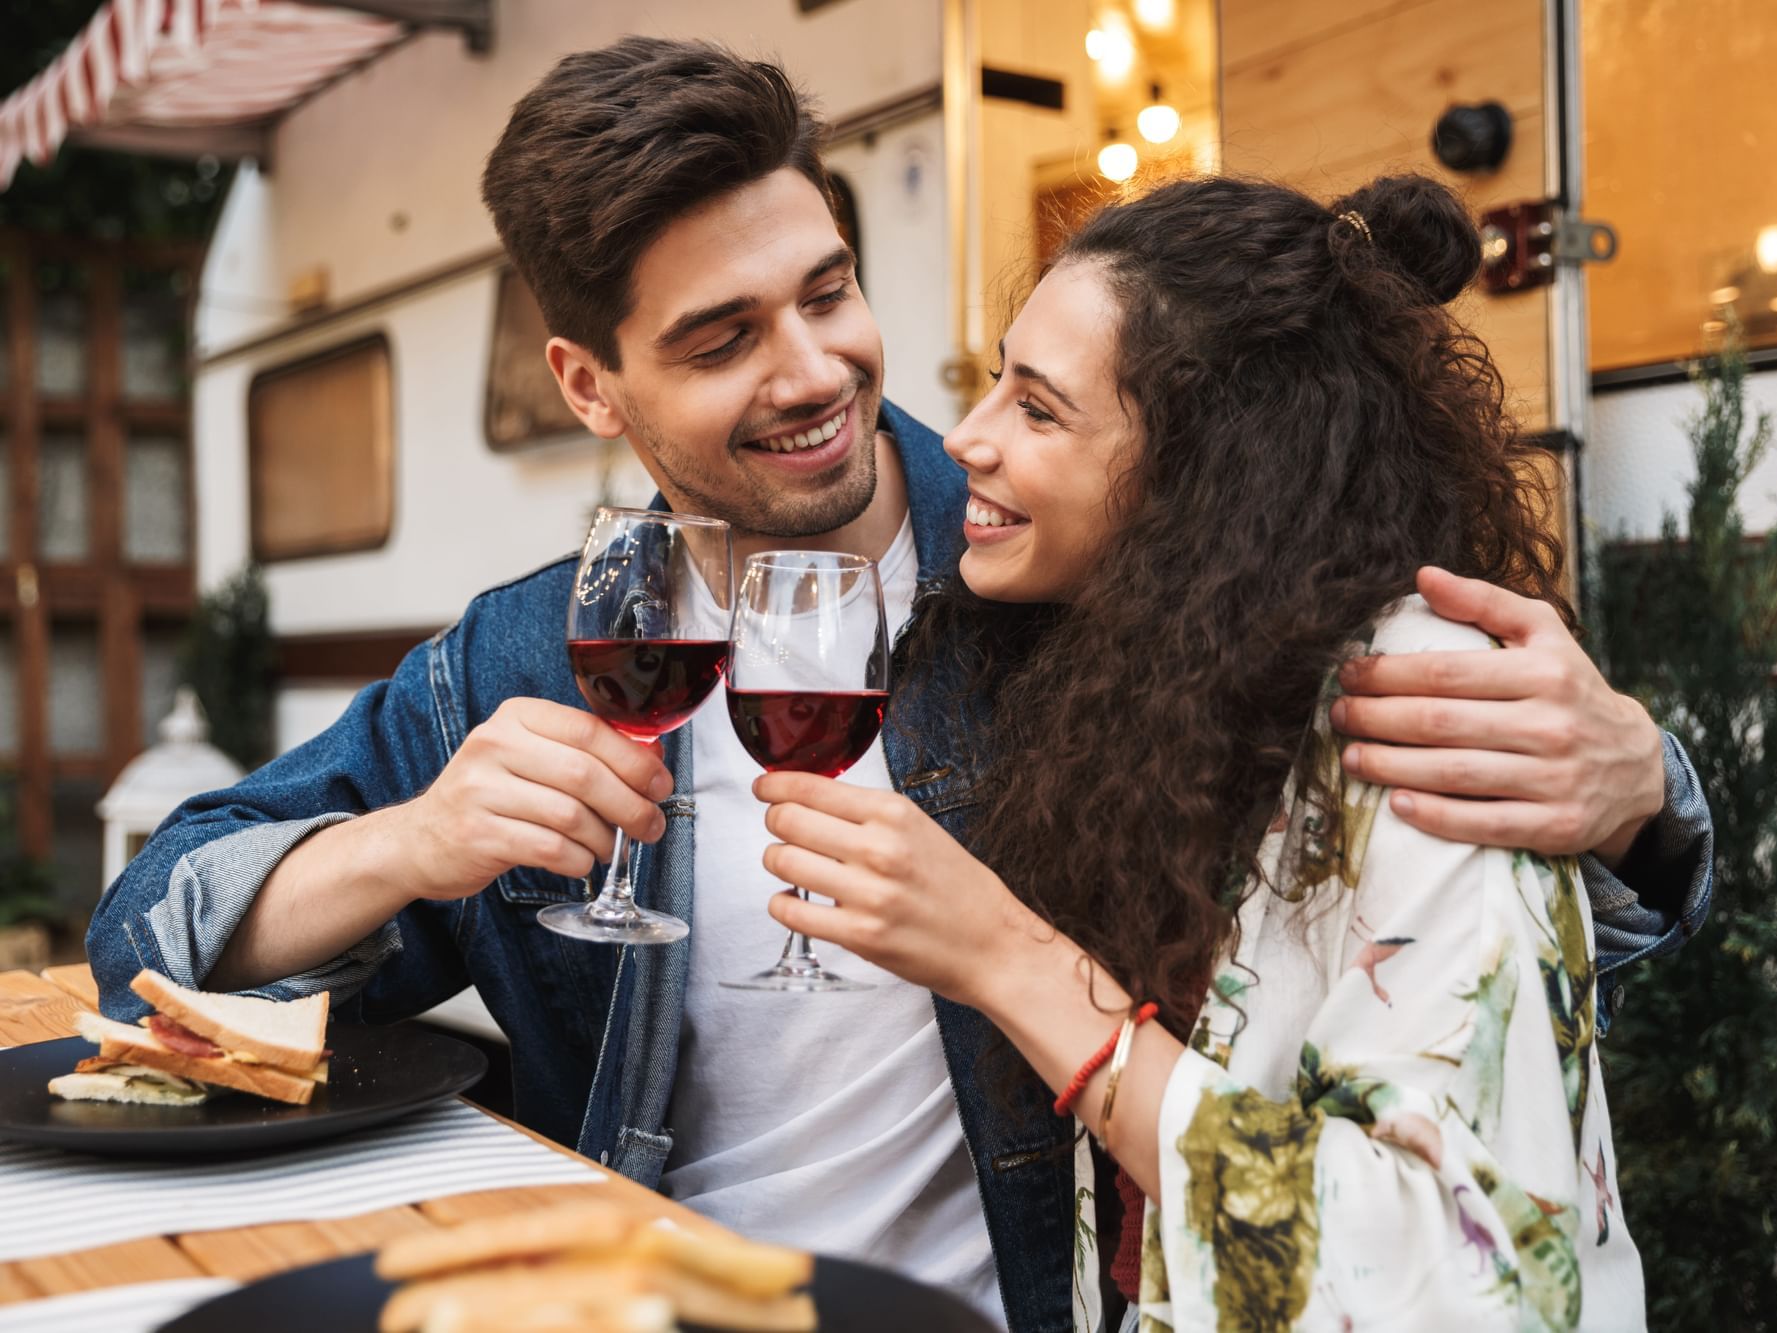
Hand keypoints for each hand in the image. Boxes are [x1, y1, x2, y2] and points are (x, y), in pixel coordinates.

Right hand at [400, 698, 672, 899]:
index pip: (589, 730)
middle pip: (585, 774)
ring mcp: (481, 789)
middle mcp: (494, 745)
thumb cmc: (492, 796)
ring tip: (612, 848)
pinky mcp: (477, 834)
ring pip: (570, 815)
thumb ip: (589, 753)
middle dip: (630, 805)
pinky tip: (582, 862)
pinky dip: (578, 860)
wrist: (421, 839)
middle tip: (651, 826)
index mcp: (517, 716)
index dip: (635, 760)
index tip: (660, 785)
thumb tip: (653, 756)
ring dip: (605, 838)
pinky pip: (549, 848)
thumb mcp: (533, 759)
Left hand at [754, 772, 1047, 1007]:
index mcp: (894, 813)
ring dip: (777, 861)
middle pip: (787, 820)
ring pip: (782, 862)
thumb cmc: (958, 887)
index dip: (774, 785)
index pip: (810, 787)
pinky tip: (793, 902)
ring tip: (793, 865)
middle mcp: (879, 848)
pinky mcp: (859, 936)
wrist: (993, 944)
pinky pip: (790, 912)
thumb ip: (867, 815)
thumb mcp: (919, 829)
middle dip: (775, 822)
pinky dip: (782, 905)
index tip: (764, 788)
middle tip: (780, 827)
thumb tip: (809, 798)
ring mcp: (868, 894)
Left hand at [1331, 567, 1663, 864]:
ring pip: (1455, 773)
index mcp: (1544, 673)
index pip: (1447, 673)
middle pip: (1442, 723)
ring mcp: (1555, 779)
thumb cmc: (1570, 689)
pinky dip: (1435, 816)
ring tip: (1351, 757)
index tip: (1348, 675)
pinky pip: (1484, 823)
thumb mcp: (1542, 634)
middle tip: (1338, 715)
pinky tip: (1396, 804)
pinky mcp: (1556, 826)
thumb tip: (1423, 576)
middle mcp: (1552, 725)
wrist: (1636, 767)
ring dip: (1391, 766)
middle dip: (1378, 719)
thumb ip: (1484, 601)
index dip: (1388, 675)